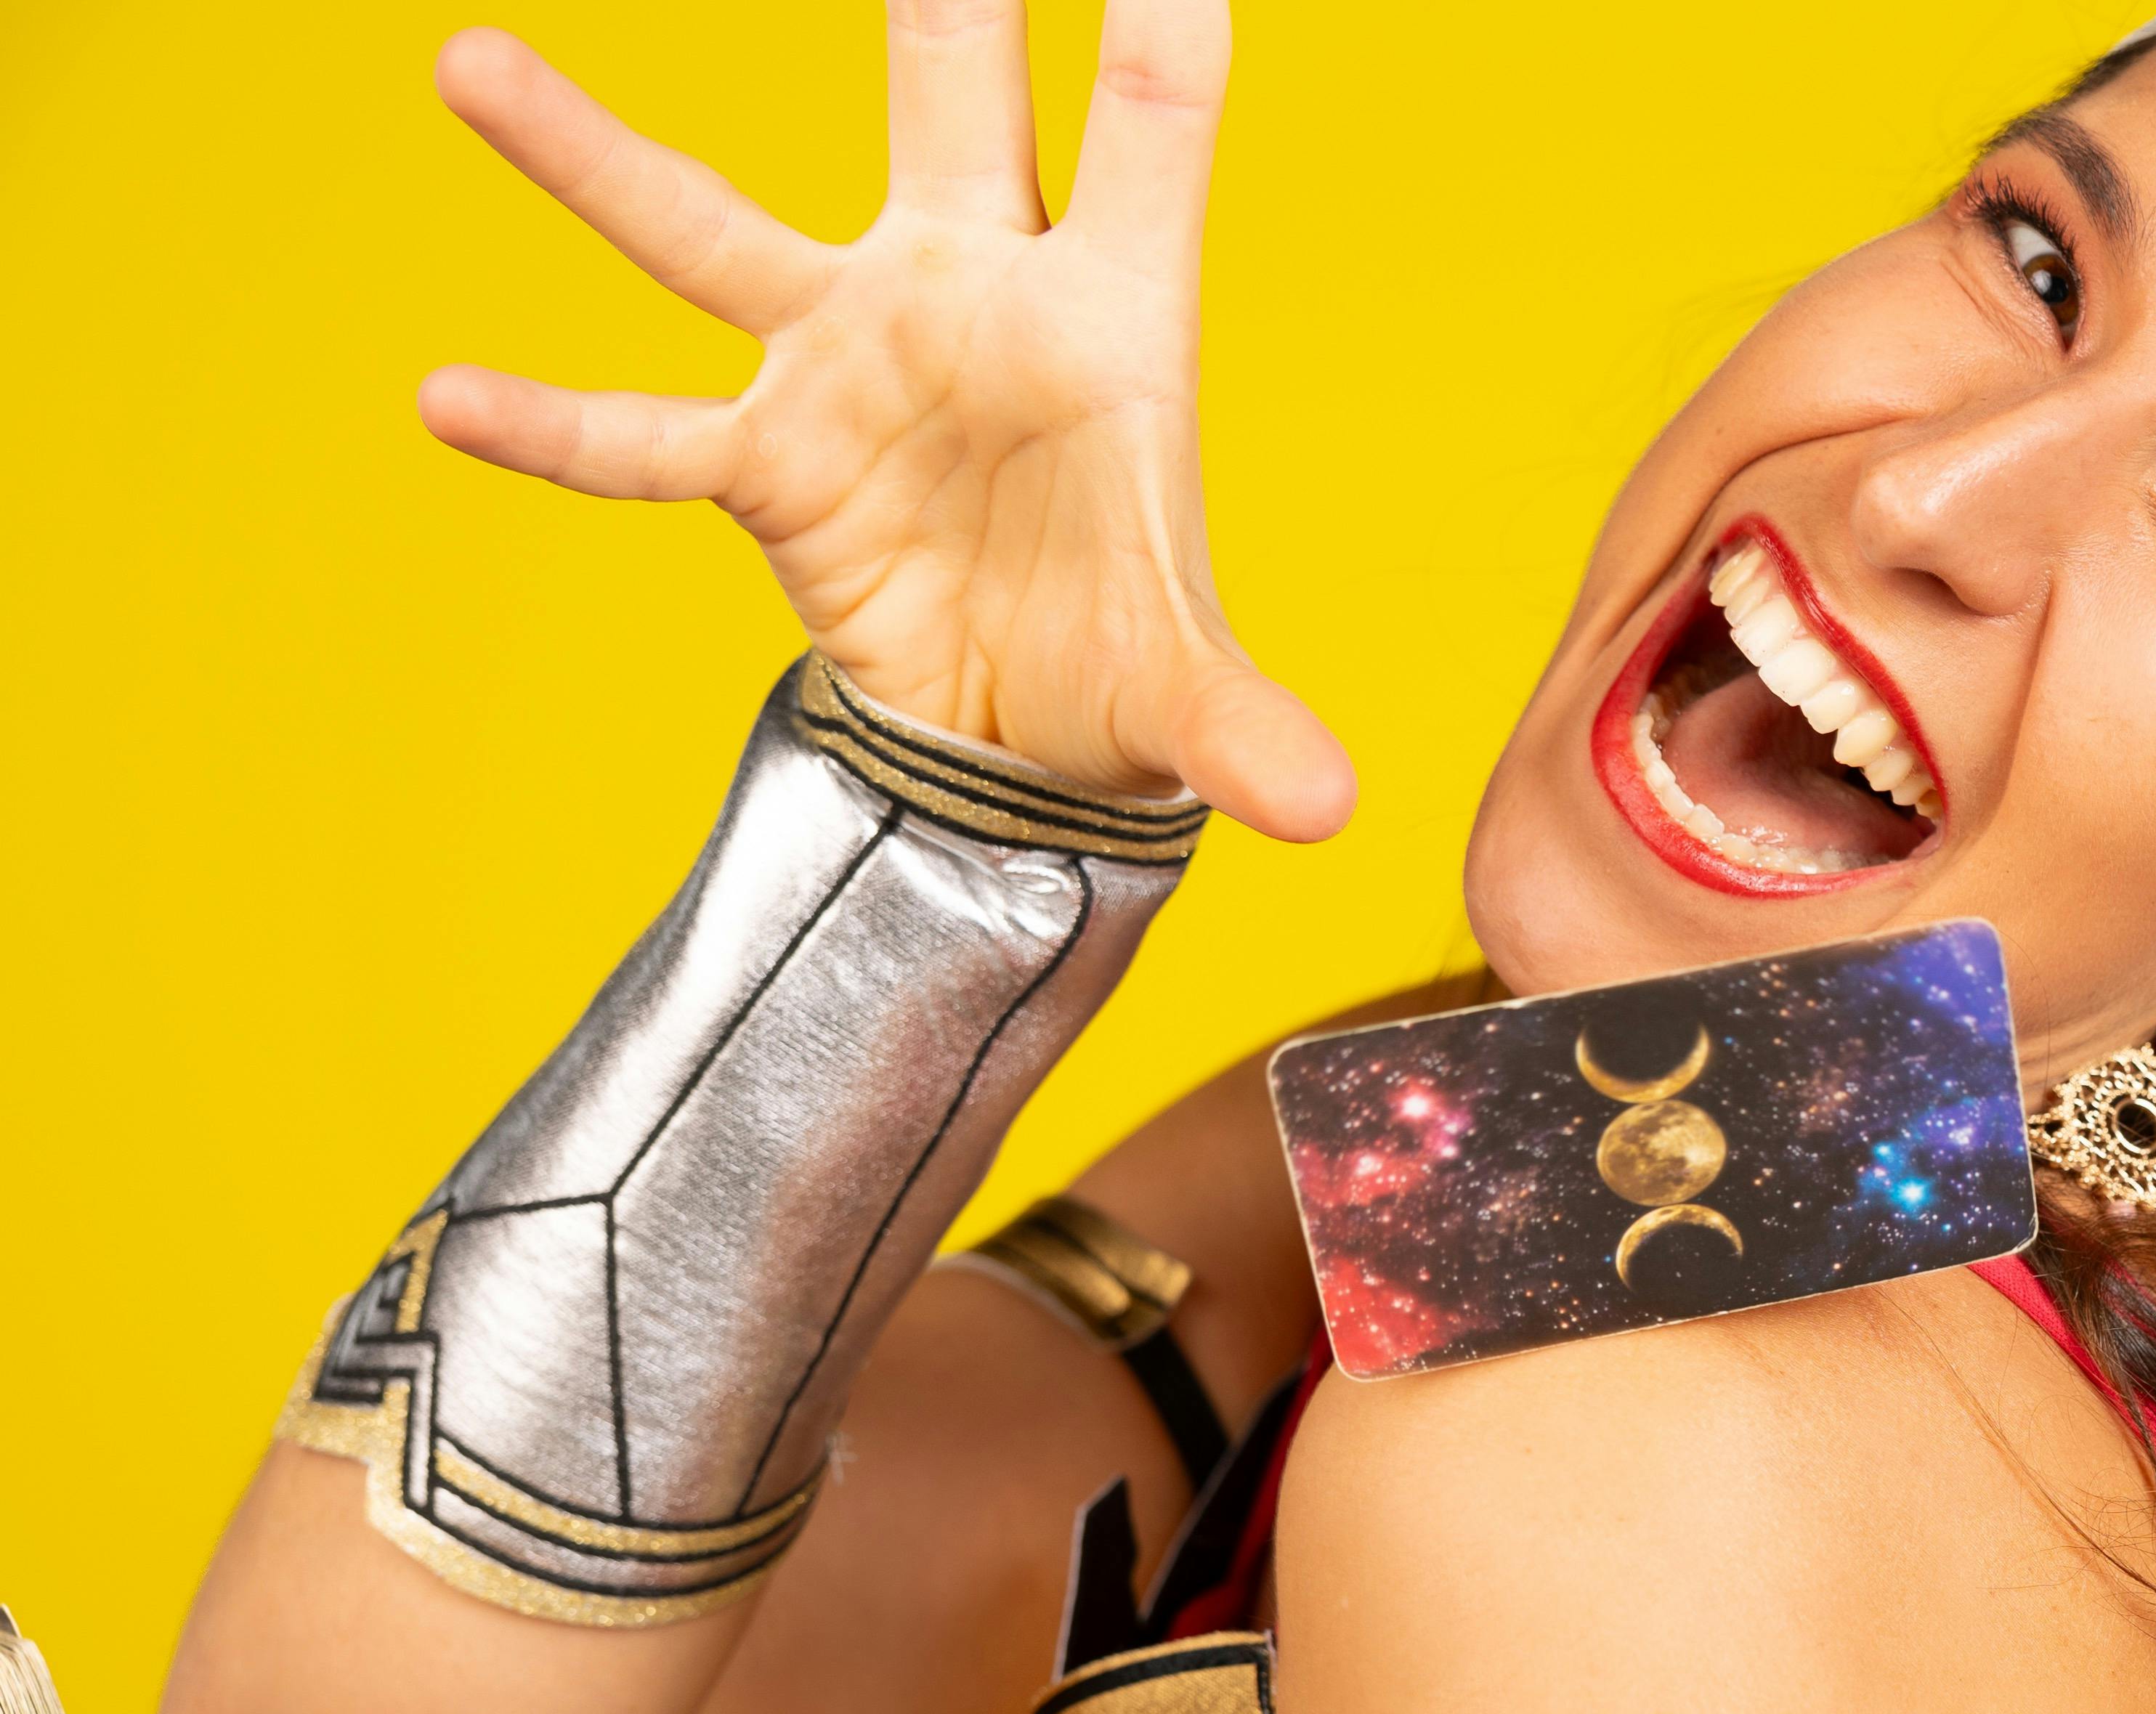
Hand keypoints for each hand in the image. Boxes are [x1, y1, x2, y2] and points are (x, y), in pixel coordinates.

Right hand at [418, 0, 1352, 838]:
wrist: (1026, 746)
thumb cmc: (1123, 670)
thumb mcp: (1190, 701)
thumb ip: (1248, 735)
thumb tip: (1325, 810)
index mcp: (1117, 317)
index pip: (1151, 129)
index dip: (1159, 25)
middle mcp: (975, 293)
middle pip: (950, 95)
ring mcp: (855, 359)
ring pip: (711, 228)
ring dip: (592, 154)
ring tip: (470, 62)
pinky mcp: (771, 458)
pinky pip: (644, 435)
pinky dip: (551, 426)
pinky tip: (447, 396)